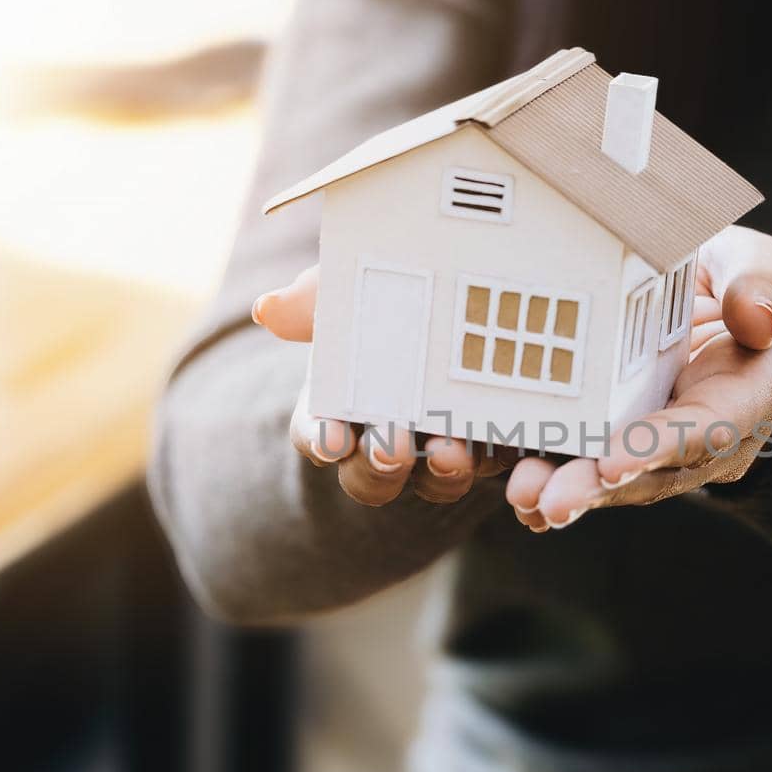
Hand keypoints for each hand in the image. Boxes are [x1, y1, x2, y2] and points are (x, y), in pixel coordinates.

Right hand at [252, 267, 511, 505]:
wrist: (466, 296)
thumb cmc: (387, 299)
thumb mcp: (352, 289)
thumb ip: (315, 300)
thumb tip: (267, 308)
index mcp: (339, 406)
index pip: (316, 434)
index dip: (321, 439)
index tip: (331, 438)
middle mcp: (385, 440)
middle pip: (370, 477)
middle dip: (379, 466)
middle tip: (393, 446)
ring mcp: (438, 450)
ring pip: (433, 483)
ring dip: (440, 472)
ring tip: (452, 449)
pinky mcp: (492, 445)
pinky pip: (494, 466)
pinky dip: (496, 458)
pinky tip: (505, 441)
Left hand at [506, 226, 771, 530]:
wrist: (730, 317)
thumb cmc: (743, 289)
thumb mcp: (764, 271)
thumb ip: (763, 289)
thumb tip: (757, 319)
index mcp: (745, 397)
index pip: (705, 430)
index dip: (657, 447)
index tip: (613, 462)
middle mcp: (703, 439)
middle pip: (652, 474)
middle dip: (598, 489)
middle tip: (550, 499)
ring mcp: (661, 447)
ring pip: (615, 479)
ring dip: (566, 489)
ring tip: (523, 494)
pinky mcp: (623, 439)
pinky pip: (589, 465)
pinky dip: (553, 477)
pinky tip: (517, 489)